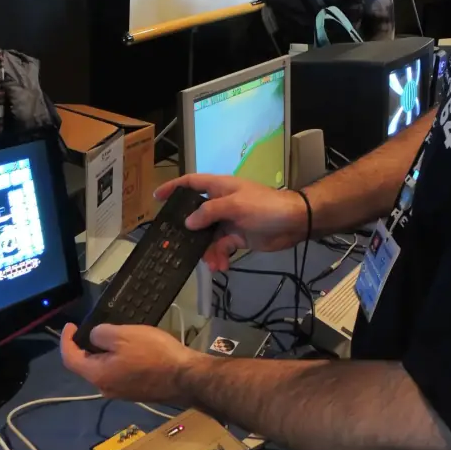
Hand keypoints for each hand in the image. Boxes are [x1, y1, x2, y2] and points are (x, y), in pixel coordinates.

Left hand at [60, 322, 195, 403]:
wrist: (185, 377)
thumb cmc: (153, 354)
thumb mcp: (123, 335)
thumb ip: (101, 334)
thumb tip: (95, 338)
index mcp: (98, 375)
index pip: (70, 359)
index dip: (66, 340)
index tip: (71, 325)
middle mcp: (106, 388)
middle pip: (87, 366)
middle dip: (87, 346)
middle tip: (96, 328)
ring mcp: (122, 392)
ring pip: (105, 369)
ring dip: (105, 353)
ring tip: (118, 335)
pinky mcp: (137, 392)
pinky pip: (119, 373)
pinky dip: (118, 360)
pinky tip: (133, 349)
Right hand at [155, 174, 307, 271]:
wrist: (293, 222)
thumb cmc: (264, 206)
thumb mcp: (235, 206)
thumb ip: (209, 212)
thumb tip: (188, 222)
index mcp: (219, 187)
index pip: (191, 183)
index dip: (173, 188)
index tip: (157, 198)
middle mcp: (221, 203)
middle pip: (197, 215)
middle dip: (189, 232)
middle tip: (176, 245)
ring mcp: (229, 221)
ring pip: (208, 237)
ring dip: (208, 251)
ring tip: (213, 263)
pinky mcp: (237, 237)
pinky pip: (221, 248)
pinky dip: (220, 257)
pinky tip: (222, 266)